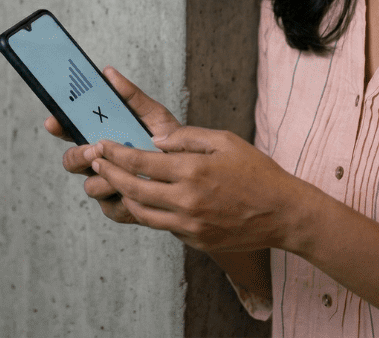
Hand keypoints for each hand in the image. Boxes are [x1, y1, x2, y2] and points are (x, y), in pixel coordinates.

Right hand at [43, 66, 181, 223]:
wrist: (193, 174)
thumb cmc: (168, 142)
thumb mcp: (153, 115)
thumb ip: (131, 96)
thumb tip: (108, 73)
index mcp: (101, 138)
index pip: (71, 131)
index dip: (59, 125)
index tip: (53, 120)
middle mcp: (98, 163)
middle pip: (71, 161)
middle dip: (79, 155)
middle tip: (95, 148)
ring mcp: (106, 186)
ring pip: (90, 186)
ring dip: (106, 177)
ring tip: (124, 169)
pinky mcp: (118, 208)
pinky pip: (110, 207)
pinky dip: (123, 198)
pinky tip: (137, 191)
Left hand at [90, 127, 306, 253]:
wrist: (283, 213)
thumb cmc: (256, 172)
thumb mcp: (224, 141)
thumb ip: (187, 138)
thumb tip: (154, 142)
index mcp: (193, 170)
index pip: (140, 161)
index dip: (115, 153)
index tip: (101, 145)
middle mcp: (187, 200)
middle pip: (133, 188)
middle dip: (109, 173)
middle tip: (95, 162)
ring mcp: (190, 224)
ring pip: (142, 212)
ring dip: (122, 196)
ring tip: (113, 182)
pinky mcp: (195, 240)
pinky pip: (162, 226)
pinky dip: (149, 212)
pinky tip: (144, 199)